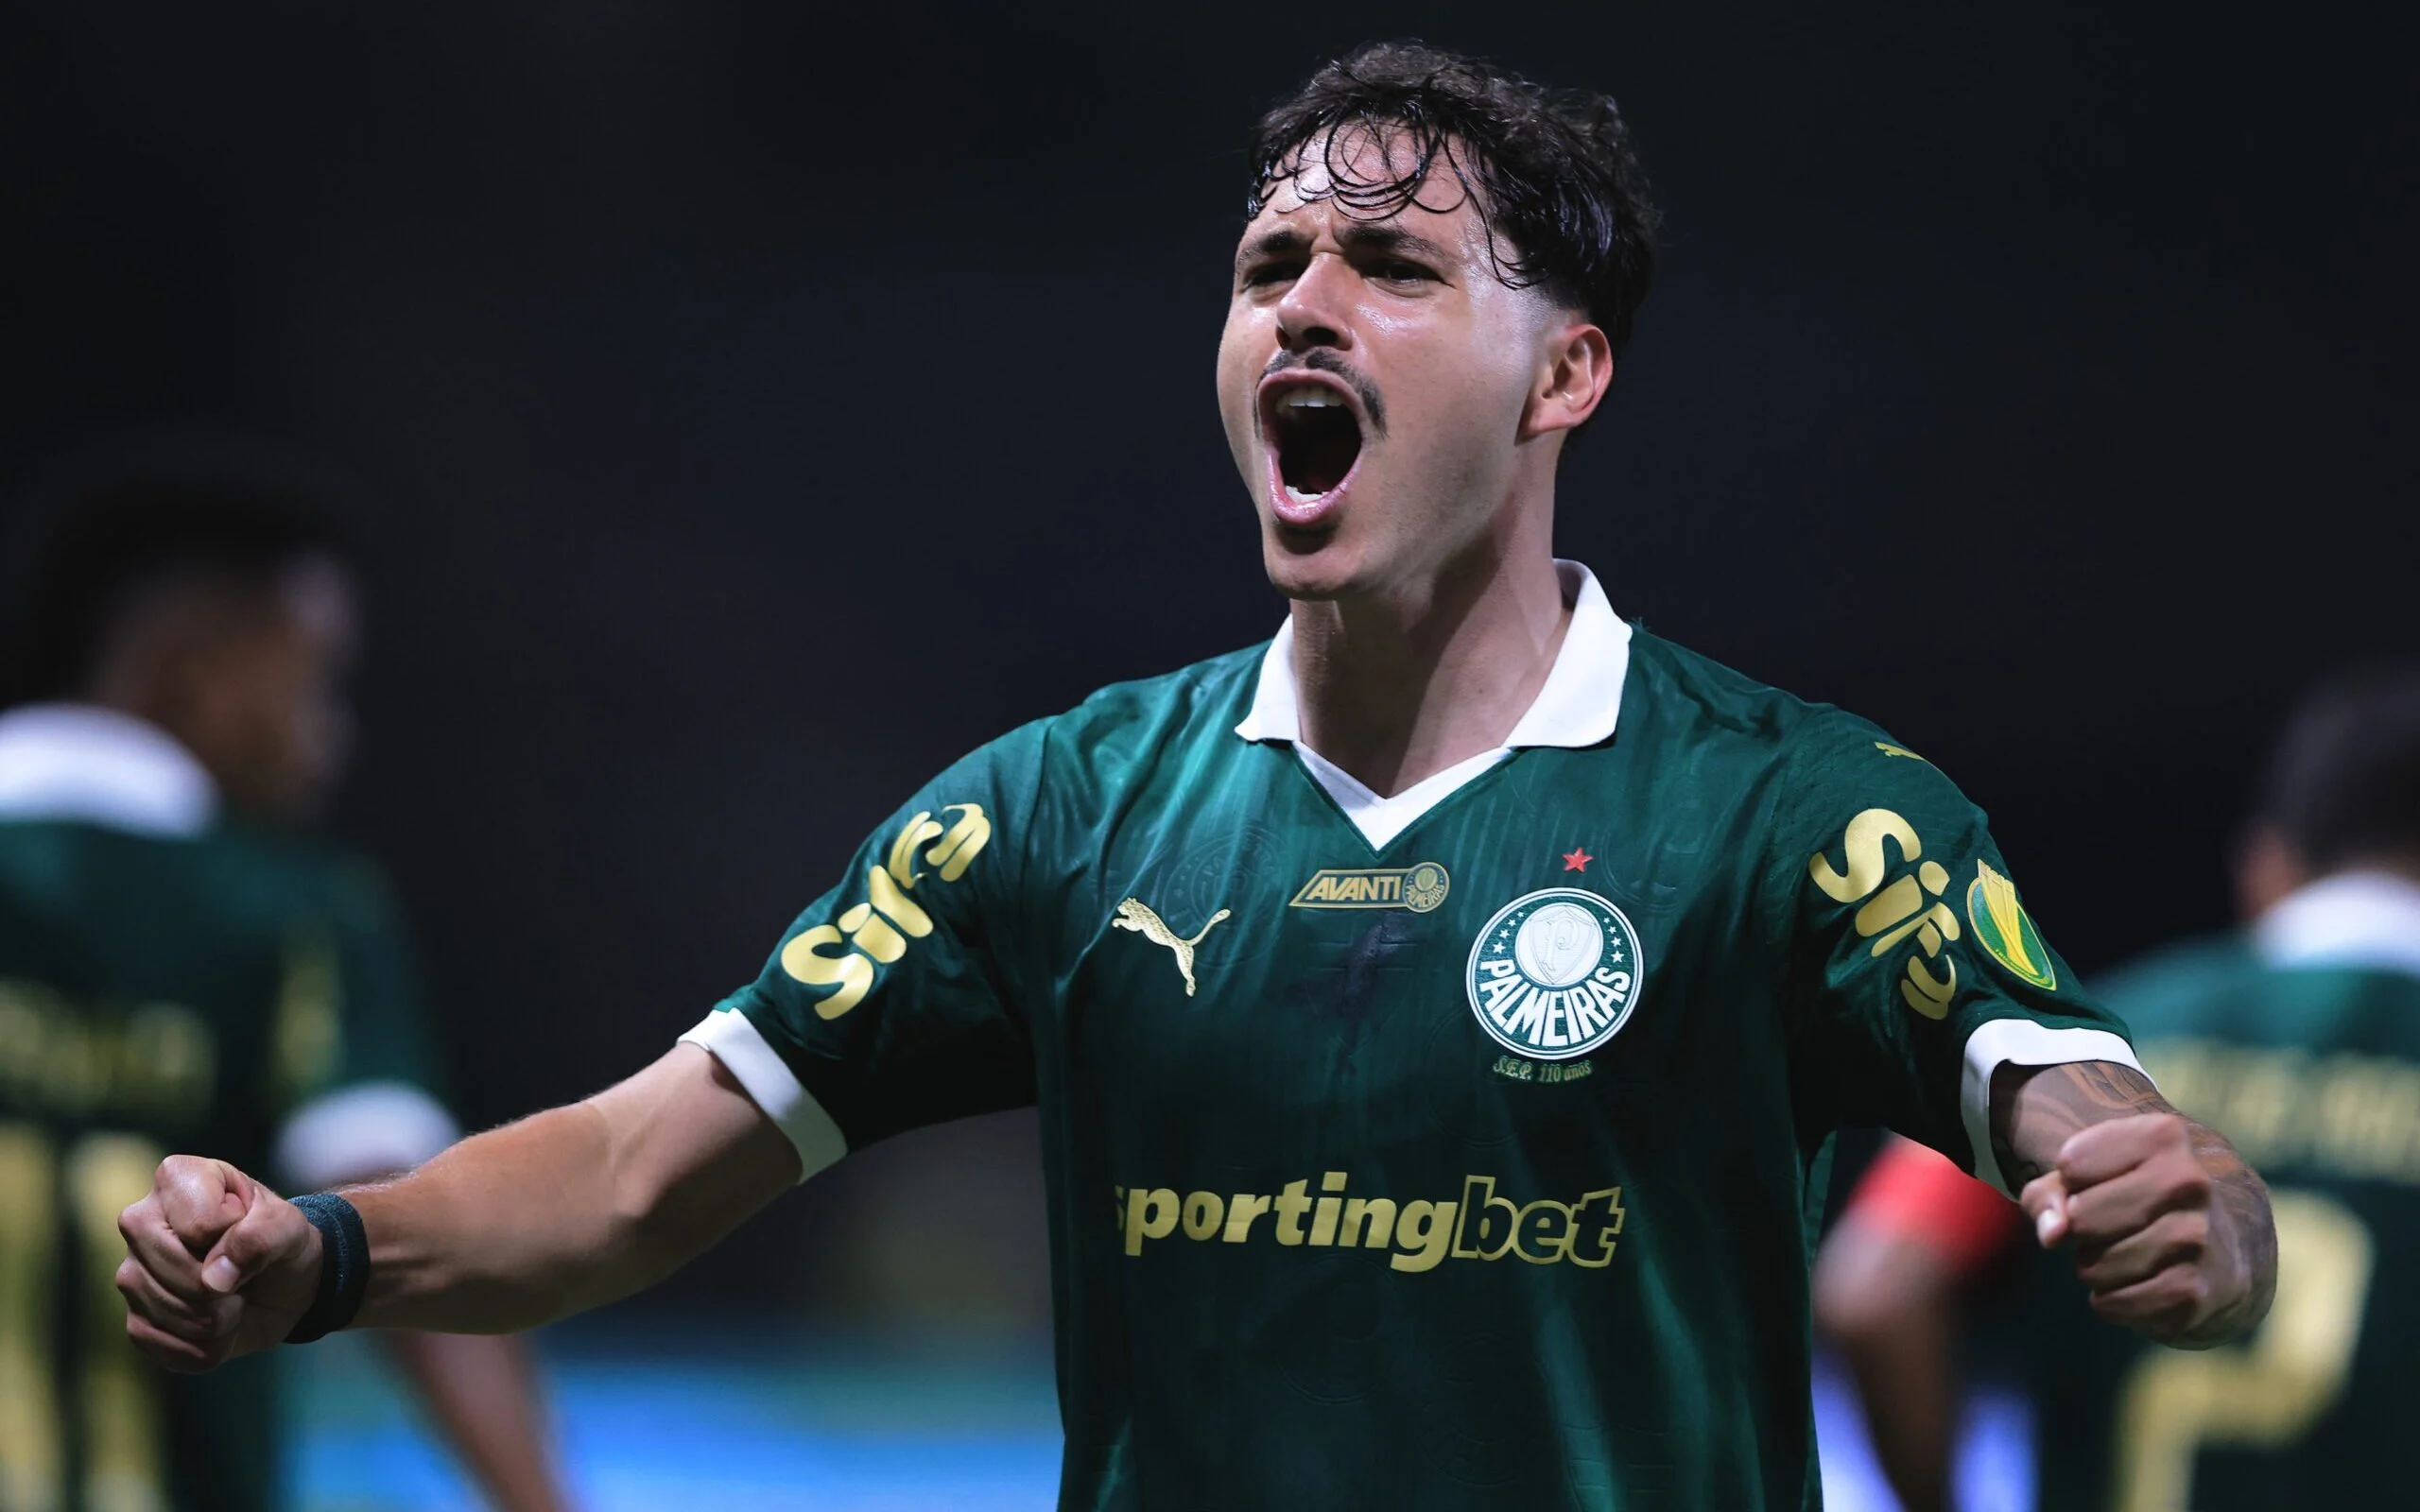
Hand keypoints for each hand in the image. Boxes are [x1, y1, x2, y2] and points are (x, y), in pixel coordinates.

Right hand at [116, 1155, 321, 1371]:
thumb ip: (261, 1238)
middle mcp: (138, 1221)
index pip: (200, 1226)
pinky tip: (220, 1323)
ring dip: (224, 1318)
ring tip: (232, 1294)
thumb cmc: (279, 1239)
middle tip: (243, 1271)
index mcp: (175, 1178)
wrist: (281, 1283)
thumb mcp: (290, 1226)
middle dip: (229, 1285)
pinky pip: (174, 1349)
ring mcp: (130, 1273)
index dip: (238, 1235)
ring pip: (179, 1315)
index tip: (247, 1225)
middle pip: (182, 1274)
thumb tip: (213, 1280)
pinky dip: (212, 1345)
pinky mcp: (136, 1321)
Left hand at [2020, 1111, 2268, 1346]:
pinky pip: (2114, 1302)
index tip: (2094, 1182)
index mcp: (2164, 1136)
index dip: (2068, 1182)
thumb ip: (2048, 1193)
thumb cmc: (2132, 1198)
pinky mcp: (2195, 1292)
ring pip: (2095, 1266)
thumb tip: (2052, 1233)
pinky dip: (2108, 1300)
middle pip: (2081, 1217)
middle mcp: (2190, 1182)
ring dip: (2090, 1268)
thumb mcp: (2087, 1176)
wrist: (2218, 1249)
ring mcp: (2198, 1239)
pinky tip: (2131, 1284)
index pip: (2071, 1164)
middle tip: (2099, 1227)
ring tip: (2118, 1255)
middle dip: (2076, 1229)